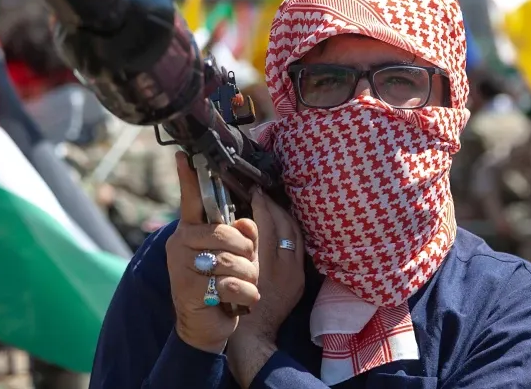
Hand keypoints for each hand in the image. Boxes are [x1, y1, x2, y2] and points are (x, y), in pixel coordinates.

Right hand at [165, 153, 259, 353]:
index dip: (189, 178)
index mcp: (191, 231)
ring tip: (242, 286)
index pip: (191, 200)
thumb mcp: (232, 257)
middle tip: (247, 268)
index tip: (185, 154)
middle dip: (247, 253)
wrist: (205, 328)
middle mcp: (181, 244)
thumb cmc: (220, 285)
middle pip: (227, 234)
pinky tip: (237, 302)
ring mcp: (182, 267)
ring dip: (248, 277)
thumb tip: (246, 221)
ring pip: (232, 260)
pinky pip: (231, 284)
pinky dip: (244, 296)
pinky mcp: (189, 290)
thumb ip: (238, 235)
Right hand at [231, 188, 304, 343]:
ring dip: (284, 217)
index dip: (262, 204)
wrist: (251, 339)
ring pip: (295, 234)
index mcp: (267, 264)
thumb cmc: (231, 307)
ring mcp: (295, 273)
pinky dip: (290, 232)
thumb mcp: (232, 275)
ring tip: (272, 206)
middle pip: (285, 225)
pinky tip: (281, 227)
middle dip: (274, 206)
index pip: (268, 224)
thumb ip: (241, 247)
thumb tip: (246, 221)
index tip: (254, 191)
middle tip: (262, 195)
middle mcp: (285, 267)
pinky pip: (298, 247)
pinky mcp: (299, 280)